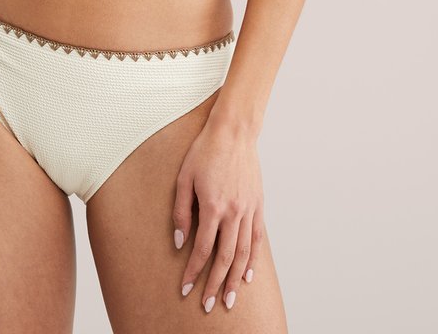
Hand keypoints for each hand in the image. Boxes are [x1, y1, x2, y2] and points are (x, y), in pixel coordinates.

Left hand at [171, 112, 262, 312]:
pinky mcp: (258, 205)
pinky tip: (248, 275)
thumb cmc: (205, 151)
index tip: (186, 288)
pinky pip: (256, 239)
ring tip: (229, 299)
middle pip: (224, 258)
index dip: (193, 271)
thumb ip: (181, 211)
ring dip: (235, 279)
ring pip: (243, 253)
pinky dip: (252, 260)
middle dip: (214, 285)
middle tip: (207, 305)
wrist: (234, 132)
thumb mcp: (184, 177)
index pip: (202, 249)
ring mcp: (248, 210)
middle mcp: (233, 213)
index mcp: (213, 207)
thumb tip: (179, 241)